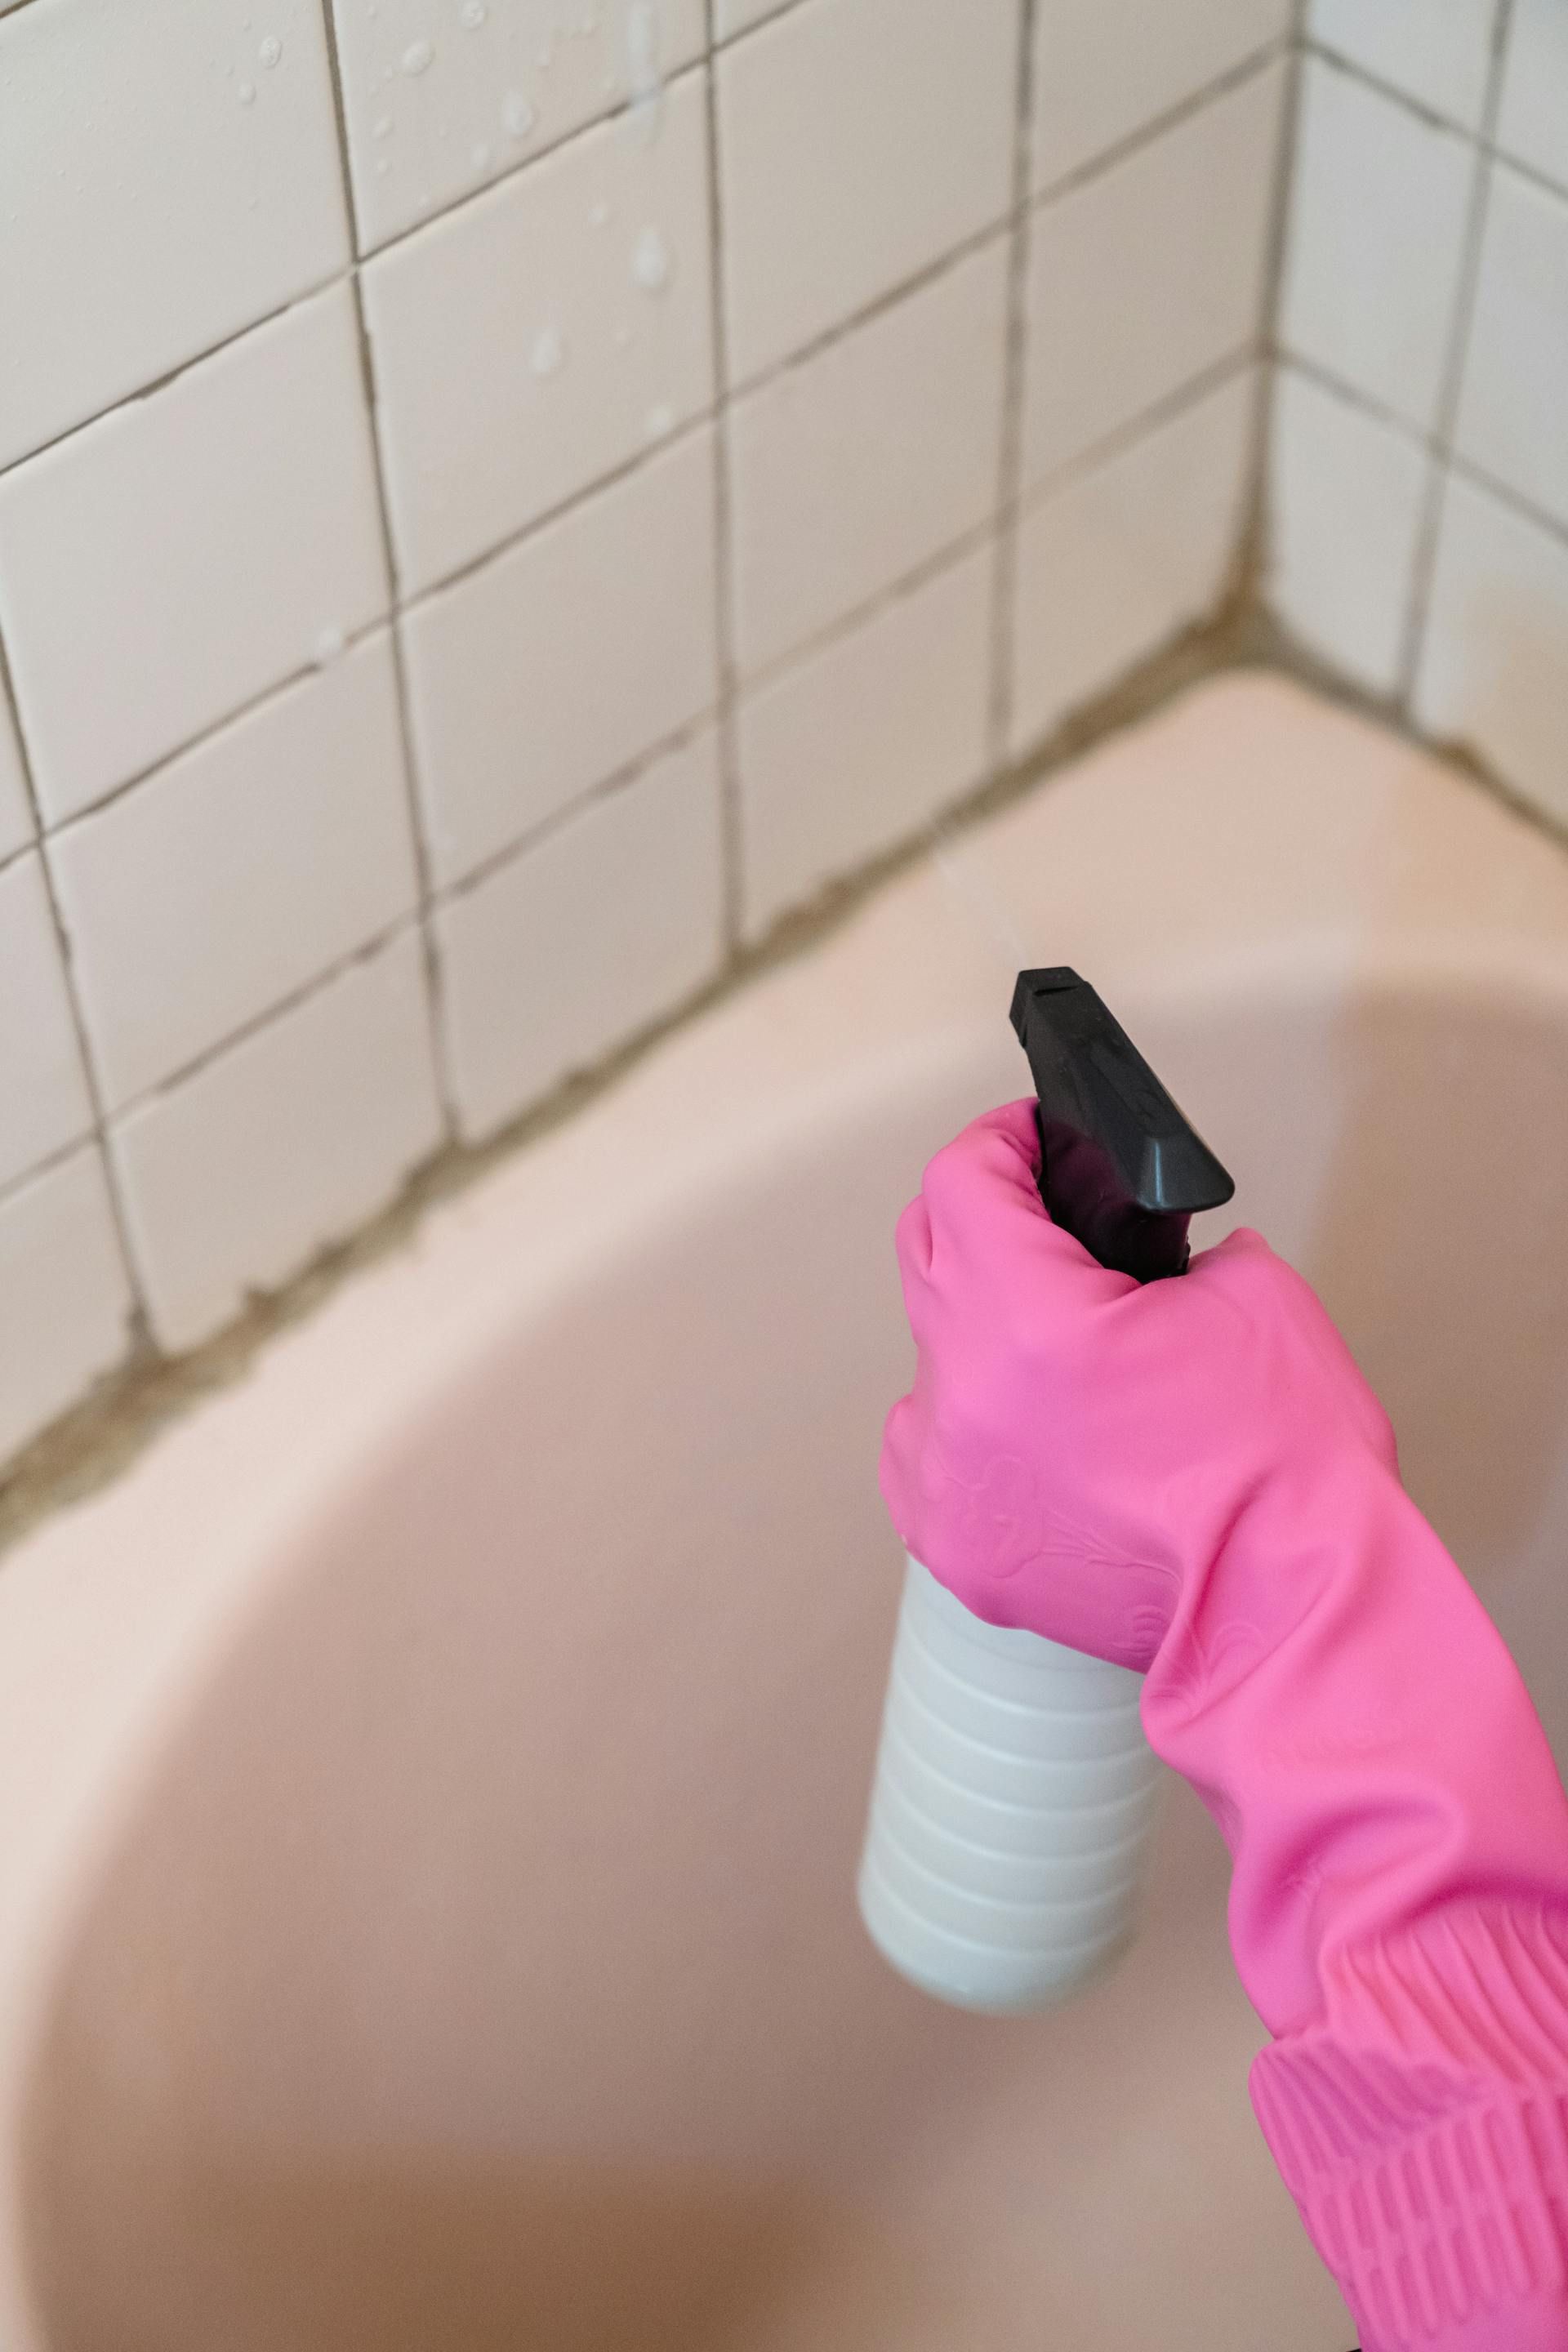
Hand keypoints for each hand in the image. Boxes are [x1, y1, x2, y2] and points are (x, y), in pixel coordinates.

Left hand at [880, 1098, 1397, 1668]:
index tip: (1028, 1138)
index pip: (960, 1183)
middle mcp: (965, 1393)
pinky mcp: (953, 1544)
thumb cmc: (1285, 1470)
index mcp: (1029, 1319)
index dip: (998, 1143)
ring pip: (932, 1363)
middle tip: (1043, 1219)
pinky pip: (932, 1453)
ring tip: (1066, 1359)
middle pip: (927, 1255)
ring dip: (985, 1340)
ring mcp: (948, 1475)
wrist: (1287, 1614)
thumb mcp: (1258, 1299)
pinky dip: (976, 1431)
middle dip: (982, 1220)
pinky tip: (1041, 1440)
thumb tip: (1155, 1263)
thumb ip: (1181, 1257)